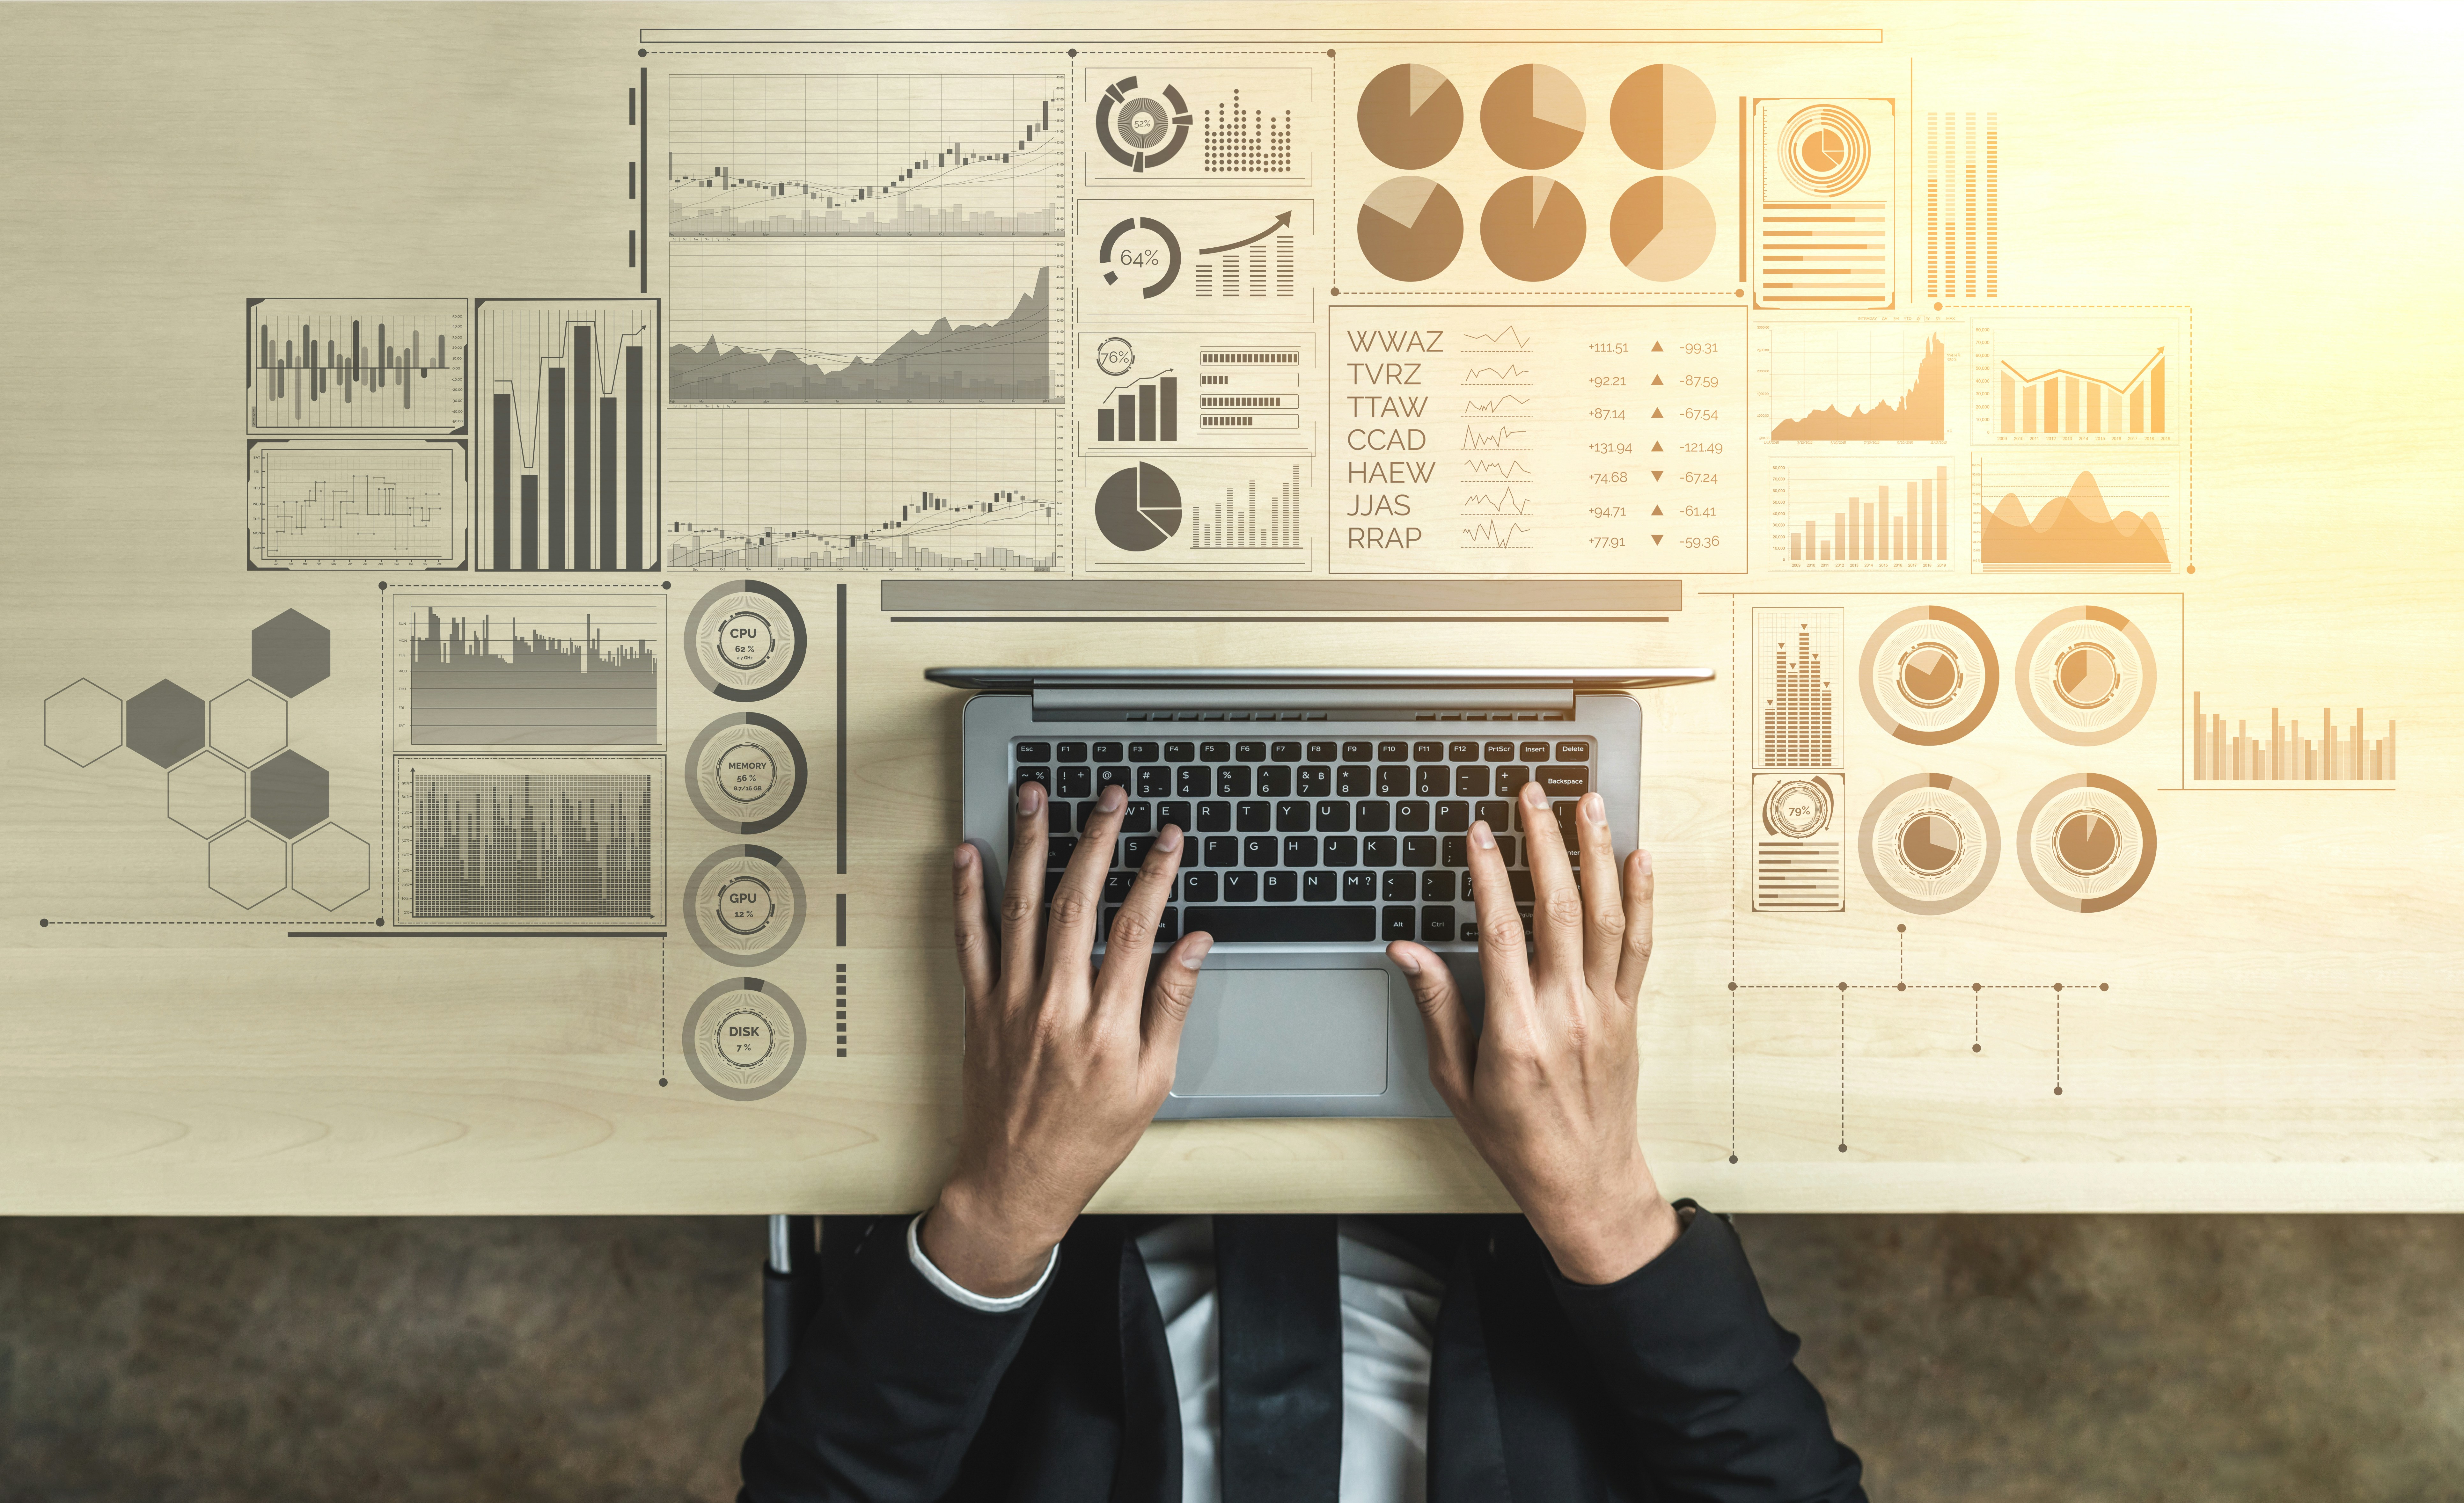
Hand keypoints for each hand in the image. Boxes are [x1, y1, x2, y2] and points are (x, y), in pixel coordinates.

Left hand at [926, 780, 1210, 1296]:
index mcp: (1106, 1025)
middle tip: (1109, 797)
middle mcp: (1055, 1005)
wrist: (1015, 1181)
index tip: (1167, 837)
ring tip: (1036, 796)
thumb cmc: (1088, 1138)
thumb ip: (1171, 1007)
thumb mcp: (1151, 1083)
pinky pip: (969, 940)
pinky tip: (967, 852)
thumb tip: (1195, 944)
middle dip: (1096, 840)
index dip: (1154, 874)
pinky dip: (966, 893)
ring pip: (1020, 906)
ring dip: (1029, 845)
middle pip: (1076, 902)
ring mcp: (1010, 1002)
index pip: (1136, 927)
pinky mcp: (978, 1008)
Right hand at [1388, 781, 1677, 1284]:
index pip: (1501, 931)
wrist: (1584, 1183)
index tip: (1479, 831)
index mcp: (1515, 1029)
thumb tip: (1408, 952)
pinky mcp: (1629, 1015)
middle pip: (1559, 908)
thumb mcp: (1456, 1081)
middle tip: (1532, 793)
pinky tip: (1639, 858)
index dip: (1489, 874)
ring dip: (1598, 853)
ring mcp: (1604, 1010)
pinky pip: (1640, 947)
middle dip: (1545, 841)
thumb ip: (1436, 1009)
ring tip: (1589, 803)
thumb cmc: (1515, 1139)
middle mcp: (1565, 1012)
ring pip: (1606, 916)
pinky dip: (1643, 899)